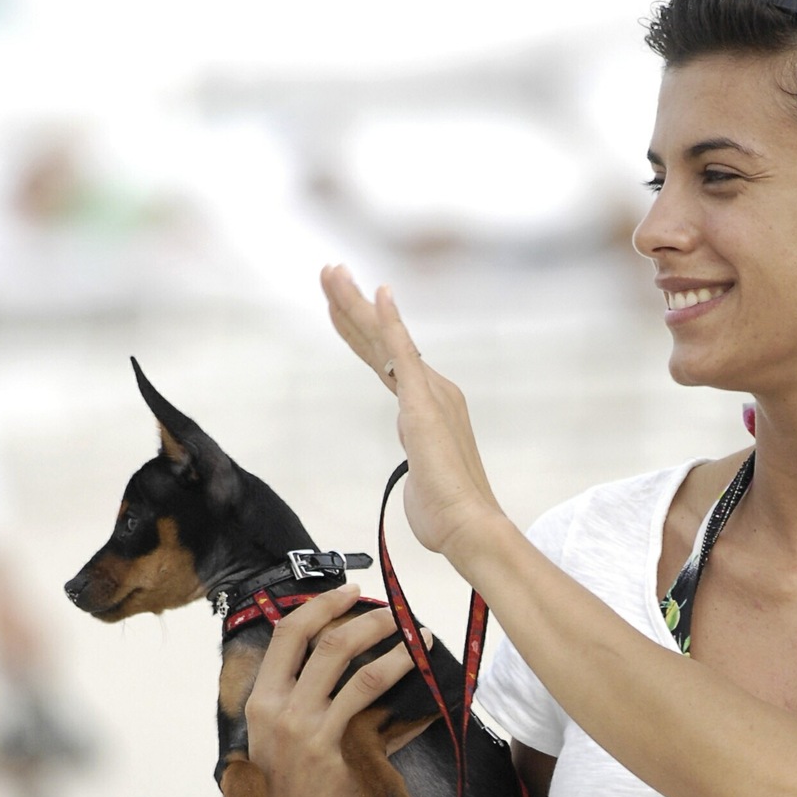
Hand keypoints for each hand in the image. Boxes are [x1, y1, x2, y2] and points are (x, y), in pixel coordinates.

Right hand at [244, 584, 430, 796]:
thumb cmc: (282, 793)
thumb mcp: (270, 740)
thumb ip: (290, 698)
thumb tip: (332, 656)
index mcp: (262, 702)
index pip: (289, 634)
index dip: (321, 605)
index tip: (350, 592)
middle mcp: (285, 714)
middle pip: (331, 645)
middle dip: (369, 620)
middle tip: (394, 612)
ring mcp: (317, 738)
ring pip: (363, 677)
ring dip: (398, 651)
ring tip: (419, 639)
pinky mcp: (347, 763)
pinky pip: (389, 726)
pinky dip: (416, 709)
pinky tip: (435, 697)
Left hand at [320, 266, 507, 563]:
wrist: (468, 525)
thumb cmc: (446, 512)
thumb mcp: (422, 479)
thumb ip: (417, 465)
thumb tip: (418, 470)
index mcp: (429, 405)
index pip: (386, 360)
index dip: (360, 331)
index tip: (338, 307)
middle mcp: (433, 390)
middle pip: (381, 340)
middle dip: (352, 305)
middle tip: (328, 271)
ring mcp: (430, 392)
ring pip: (384, 339)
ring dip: (356, 304)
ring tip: (331, 273)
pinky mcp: (424, 401)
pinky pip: (403, 353)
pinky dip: (390, 322)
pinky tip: (379, 293)